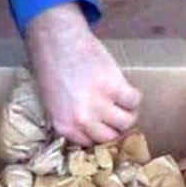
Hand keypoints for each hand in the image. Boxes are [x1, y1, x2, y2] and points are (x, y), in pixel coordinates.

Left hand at [25, 3, 141, 145]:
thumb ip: (71, 122)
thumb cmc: (52, 70)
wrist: (56, 42)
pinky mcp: (113, 86)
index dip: (100, 134)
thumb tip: (93, 132)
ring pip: (126, 122)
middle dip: (116, 127)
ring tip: (124, 103)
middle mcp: (82, 120)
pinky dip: (134, 97)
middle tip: (118, 114)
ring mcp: (99, 104)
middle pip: (111, 136)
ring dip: (129, 113)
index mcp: (65, 126)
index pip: (91, 144)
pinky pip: (134, 101)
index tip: (105, 127)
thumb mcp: (53, 105)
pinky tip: (126, 90)